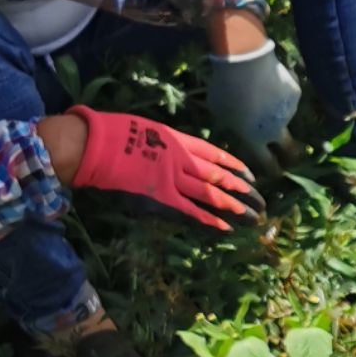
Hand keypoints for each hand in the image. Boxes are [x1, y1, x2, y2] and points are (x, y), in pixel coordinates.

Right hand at [70, 106, 264, 232]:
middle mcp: (182, 159)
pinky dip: (209, 220)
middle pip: (220, 176)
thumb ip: (165, 143)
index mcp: (179, 140)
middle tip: (260, 201)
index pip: (215, 154)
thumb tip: (174, 151)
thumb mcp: (147, 129)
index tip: (250, 176)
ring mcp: (173, 179)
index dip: (235, 166)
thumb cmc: (114, 133)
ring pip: (211, 194)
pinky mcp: (161, 198)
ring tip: (252, 216)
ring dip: (233, 207)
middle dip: (242, 190)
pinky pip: (191, 211)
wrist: (95, 144)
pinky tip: (225, 227)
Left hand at [206, 42, 301, 179]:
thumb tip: (236, 123)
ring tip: (264, 94)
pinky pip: (288, 95)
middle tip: (289, 151)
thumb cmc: (225, 89)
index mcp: (255, 139)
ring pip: (284, 115)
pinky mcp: (295, 93)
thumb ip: (232, 123)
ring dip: (277, 110)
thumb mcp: (219, 111)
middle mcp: (276, 130)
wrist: (245, 62)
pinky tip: (270, 79)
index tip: (276, 171)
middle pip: (289, 148)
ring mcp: (288, 111)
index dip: (272, 169)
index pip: (267, 162)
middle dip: (289, 153)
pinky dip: (281, 90)